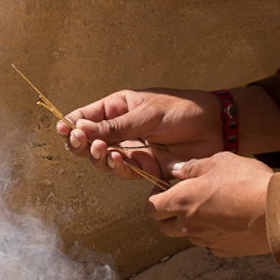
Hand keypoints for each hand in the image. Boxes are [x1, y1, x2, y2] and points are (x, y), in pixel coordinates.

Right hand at [58, 88, 222, 183]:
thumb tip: (81, 129)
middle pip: (87, 142)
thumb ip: (115, 126)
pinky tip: (119, 160)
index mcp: (118, 107)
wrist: (216, 128)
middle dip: (79, 144)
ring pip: (103, 159)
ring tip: (102, 150)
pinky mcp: (145, 167)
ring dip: (98, 157)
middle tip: (80, 142)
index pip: (85, 117)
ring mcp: (132, 149)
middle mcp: (120, 130)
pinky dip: (117, 168)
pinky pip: (123, 171)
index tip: (63, 129)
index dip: (71, 125)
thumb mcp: (147, 113)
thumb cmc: (184, 110)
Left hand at [146, 151, 271, 256]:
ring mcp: (207, 241)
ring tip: (213, 206)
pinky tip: (230, 219)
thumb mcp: (218, 162)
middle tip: (186, 199)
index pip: (152, 208)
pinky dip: (213, 233)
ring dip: (192, 223)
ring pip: (189, 235)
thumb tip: (173, 169)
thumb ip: (191, 167)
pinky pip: (210, 243)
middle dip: (169, 214)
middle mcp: (189, 226)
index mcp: (182, 202)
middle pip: (165, 227)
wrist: (278, 211)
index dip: (155, 197)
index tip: (166, 188)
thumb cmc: (247, 181)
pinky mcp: (225, 250)